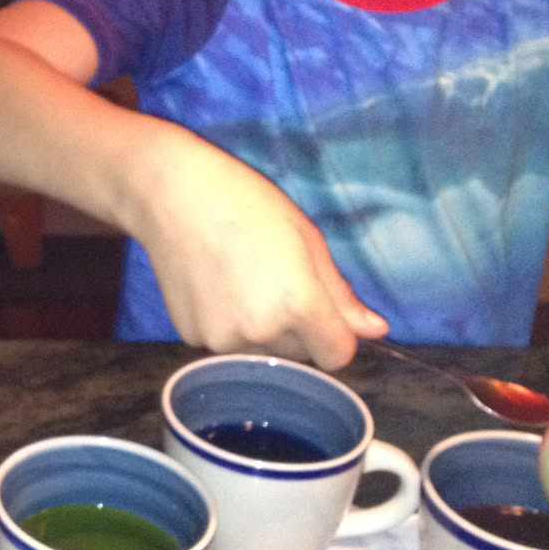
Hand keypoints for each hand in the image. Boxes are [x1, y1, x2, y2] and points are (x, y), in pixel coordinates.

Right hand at [137, 143, 388, 367]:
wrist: (170, 194)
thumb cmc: (246, 203)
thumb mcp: (307, 240)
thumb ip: (341, 294)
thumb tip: (377, 330)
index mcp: (298, 305)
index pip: (338, 355)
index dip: (336, 333)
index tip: (322, 307)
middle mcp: (261, 332)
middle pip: (300, 354)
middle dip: (298, 328)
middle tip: (274, 279)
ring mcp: (222, 339)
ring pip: (263, 353)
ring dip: (263, 330)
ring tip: (241, 280)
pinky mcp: (191, 337)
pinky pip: (227, 345)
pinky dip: (228, 325)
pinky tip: (214, 286)